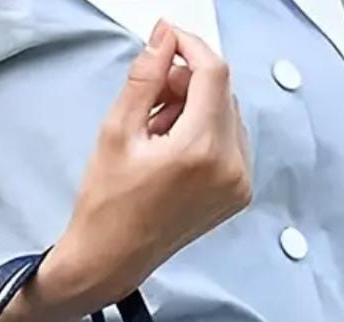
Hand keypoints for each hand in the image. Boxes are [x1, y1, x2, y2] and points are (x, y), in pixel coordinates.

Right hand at [41, 20, 251, 311]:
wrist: (109, 261)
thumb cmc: (106, 208)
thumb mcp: (116, 131)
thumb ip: (145, 78)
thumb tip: (164, 39)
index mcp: (200, 152)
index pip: (212, 73)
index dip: (190, 46)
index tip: (169, 38)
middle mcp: (229, 168)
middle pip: (222, 92)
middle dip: (187, 82)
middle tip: (150, 97)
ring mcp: (238, 185)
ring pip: (226, 114)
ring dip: (194, 108)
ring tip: (155, 132)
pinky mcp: (237, 195)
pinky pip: (229, 141)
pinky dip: (204, 132)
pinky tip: (171, 149)